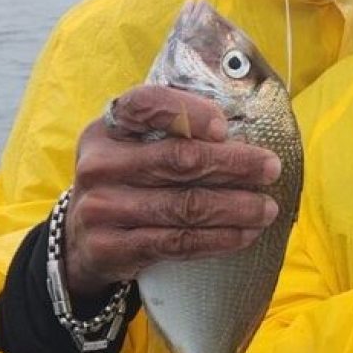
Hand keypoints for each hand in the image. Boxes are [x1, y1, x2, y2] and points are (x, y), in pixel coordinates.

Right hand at [62, 85, 281, 298]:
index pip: (144, 104)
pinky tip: (245, 234)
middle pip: (178, 160)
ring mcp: (101, 208)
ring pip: (184, 207)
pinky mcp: (111, 248)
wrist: (81, 240)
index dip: (187, 112)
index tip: (225, 127)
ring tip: (267, 209)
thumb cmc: (128, 181)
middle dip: (234, 164)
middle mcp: (99, 165)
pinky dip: (219, 239)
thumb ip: (176, 133)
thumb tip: (246, 135)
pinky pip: (177, 242)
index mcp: (107, 128)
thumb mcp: (134, 147)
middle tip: (271, 168)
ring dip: (235, 208)